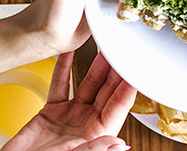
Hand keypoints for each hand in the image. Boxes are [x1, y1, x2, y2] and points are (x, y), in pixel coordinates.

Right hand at [3, 51, 135, 150]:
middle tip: (122, 48)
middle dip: (116, 69)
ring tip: (104, 45)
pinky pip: (60, 85)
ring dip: (96, 65)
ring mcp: (71, 115)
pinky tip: (68, 52)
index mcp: (98, 133)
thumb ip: (95, 149)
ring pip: (88, 84)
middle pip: (108, 90)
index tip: (136, 66)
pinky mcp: (51, 112)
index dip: (128, 85)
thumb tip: (120, 144)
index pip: (119, 104)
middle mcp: (88, 122)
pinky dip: (63, 68)